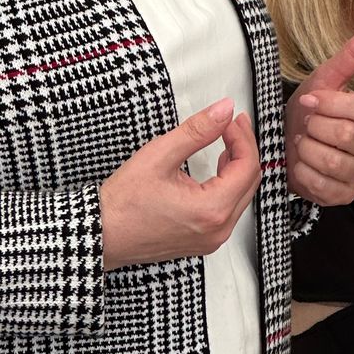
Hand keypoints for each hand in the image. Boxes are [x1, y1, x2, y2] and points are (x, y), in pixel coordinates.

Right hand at [99, 99, 261, 270]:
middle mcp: (217, 230)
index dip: (242, 137)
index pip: (247, 166)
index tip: (231, 119)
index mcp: (211, 210)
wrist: (103, 233)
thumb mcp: (160, 155)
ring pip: (241, 197)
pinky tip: (218, 168)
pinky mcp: (202, 241)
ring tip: (227, 141)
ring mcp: (211, 239)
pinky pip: (228, 210)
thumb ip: (197, 130)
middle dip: (244, 149)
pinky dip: (228, 185)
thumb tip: (223, 111)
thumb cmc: (124, 202)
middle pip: (250, 182)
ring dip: (238, 167)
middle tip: (232, 124)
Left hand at [284, 19, 353, 204]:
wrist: (286, 140)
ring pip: (332, 161)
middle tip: (306, 123)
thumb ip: (353, 54)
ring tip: (304, 142)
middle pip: (346, 135)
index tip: (309, 100)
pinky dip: (302, 171)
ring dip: (307, 149)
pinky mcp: (344, 195)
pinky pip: (321, 184)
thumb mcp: (325, 78)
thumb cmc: (308, 109)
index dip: (329, 104)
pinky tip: (301, 163)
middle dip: (315, 126)